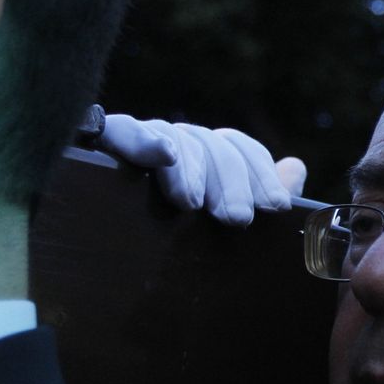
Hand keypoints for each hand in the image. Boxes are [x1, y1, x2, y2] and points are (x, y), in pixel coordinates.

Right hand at [97, 115, 306, 225]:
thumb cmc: (159, 236)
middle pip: (211, 145)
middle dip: (230, 183)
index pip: (239, 149)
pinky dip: (143, 139)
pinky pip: (121, 129)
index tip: (275, 208)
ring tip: (192, 206)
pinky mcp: (99, 140)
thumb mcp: (213, 219)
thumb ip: (256, 194)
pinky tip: (163, 156)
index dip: (260, 176)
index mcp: (204, 156)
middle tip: (237, 220)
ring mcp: (139, 139)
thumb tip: (296, 166)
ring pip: (175, 140)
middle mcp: (175, 141)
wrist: (87, 254)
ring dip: (189, 171)